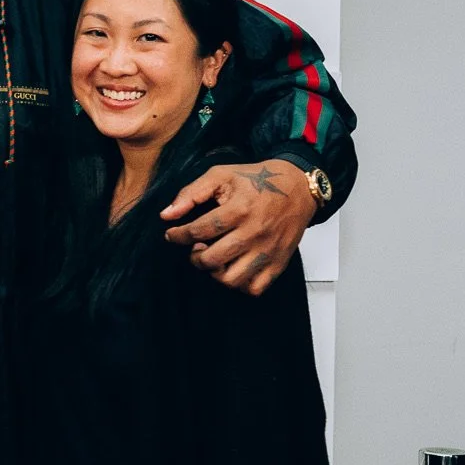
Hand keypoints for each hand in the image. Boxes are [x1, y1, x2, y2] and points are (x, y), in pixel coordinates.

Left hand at [159, 161, 316, 295]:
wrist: (298, 187)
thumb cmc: (257, 180)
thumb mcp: (221, 175)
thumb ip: (191, 193)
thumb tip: (166, 215)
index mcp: (239, 210)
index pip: (199, 231)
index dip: (178, 235)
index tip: (173, 234)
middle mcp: (254, 233)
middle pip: (212, 259)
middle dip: (195, 256)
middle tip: (196, 247)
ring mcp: (268, 251)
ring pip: (232, 279)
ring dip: (215, 273)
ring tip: (214, 258)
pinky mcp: (279, 262)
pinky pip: (255, 288)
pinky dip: (240, 284)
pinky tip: (233, 268)